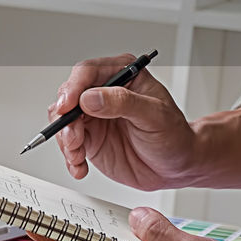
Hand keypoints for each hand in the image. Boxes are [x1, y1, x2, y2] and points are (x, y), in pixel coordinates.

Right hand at [51, 54, 198, 189]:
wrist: (177, 167)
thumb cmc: (174, 136)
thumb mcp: (155, 116)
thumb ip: (123, 102)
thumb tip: (91, 98)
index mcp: (123, 76)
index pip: (87, 72)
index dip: (73, 88)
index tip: (67, 106)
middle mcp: (103, 93)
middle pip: (68, 96)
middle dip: (65, 118)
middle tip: (73, 137)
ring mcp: (93, 115)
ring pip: (62, 120)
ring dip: (65, 140)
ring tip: (78, 155)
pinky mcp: (89, 137)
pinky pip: (67, 143)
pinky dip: (69, 157)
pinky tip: (80, 167)